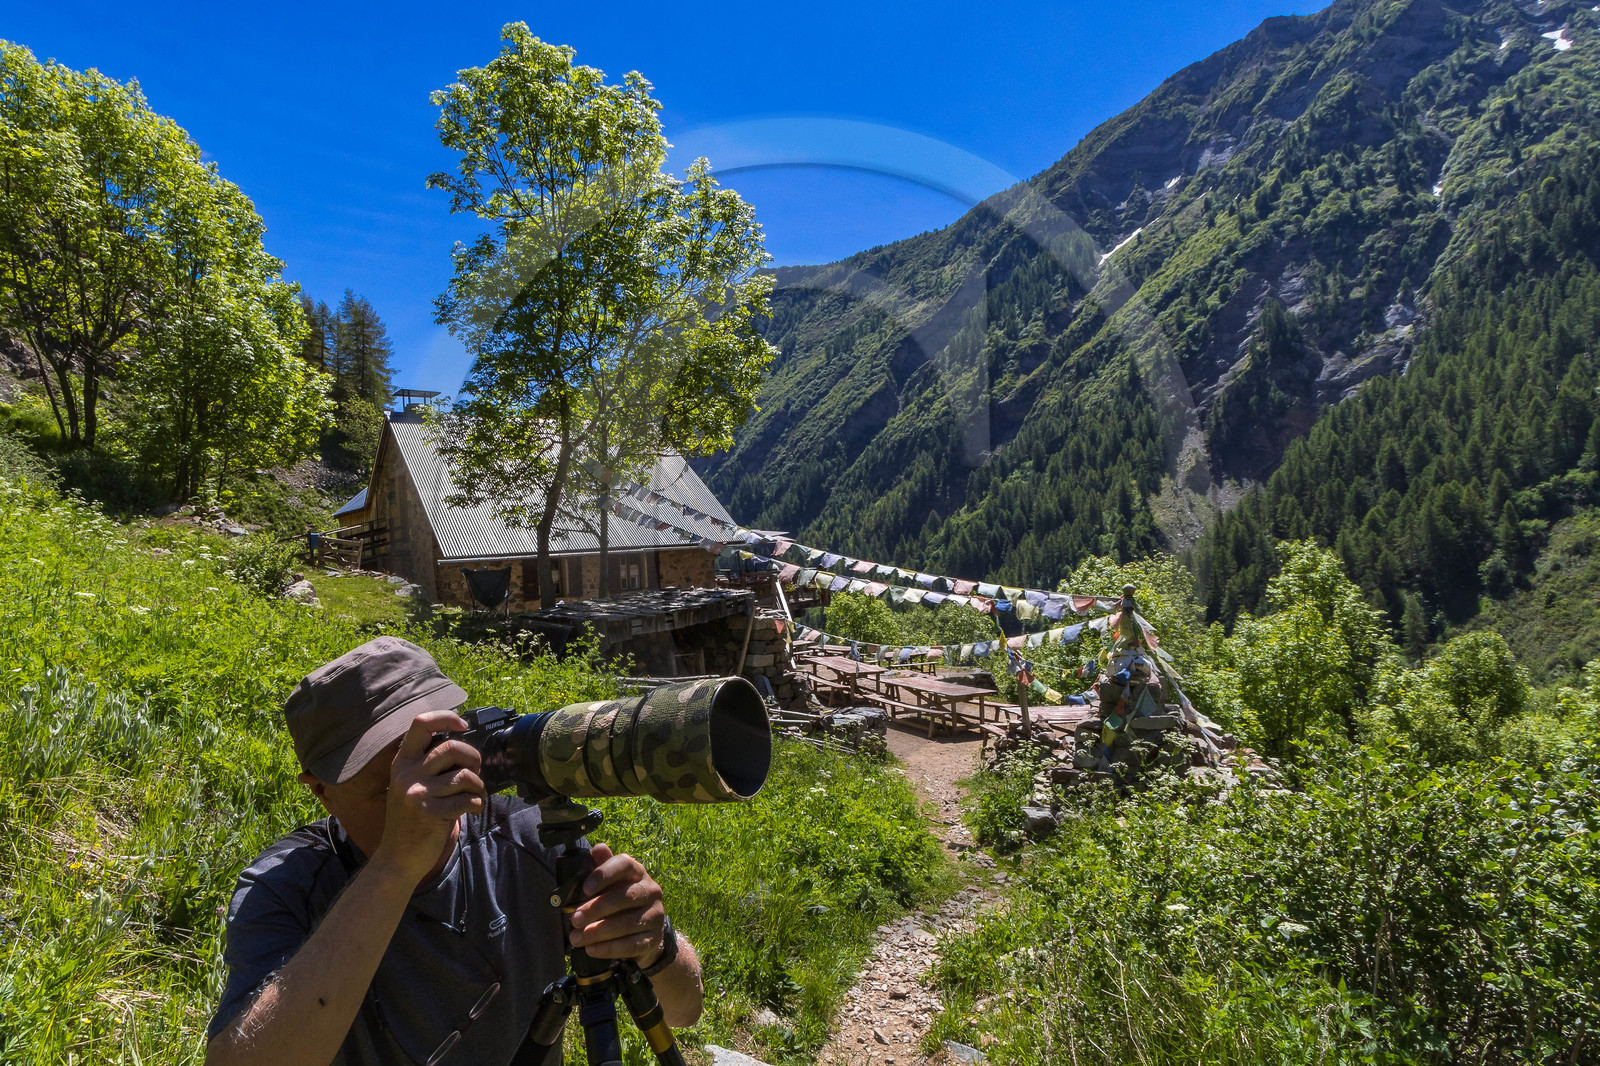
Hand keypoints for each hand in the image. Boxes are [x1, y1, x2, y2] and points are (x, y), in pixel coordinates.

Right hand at [373, 711, 484, 882]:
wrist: (397, 858)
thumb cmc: (412, 819)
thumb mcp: (410, 784)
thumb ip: (428, 764)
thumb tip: (463, 743)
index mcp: (402, 762)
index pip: (421, 723)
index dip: (446, 718)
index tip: (462, 725)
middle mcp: (407, 774)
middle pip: (452, 747)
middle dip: (473, 758)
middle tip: (474, 772)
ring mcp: (417, 794)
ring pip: (465, 776)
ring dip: (478, 786)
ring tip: (473, 795)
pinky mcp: (429, 814)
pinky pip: (468, 800)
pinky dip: (477, 804)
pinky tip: (472, 809)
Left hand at [568, 844, 667, 966]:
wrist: (642, 931)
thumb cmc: (618, 900)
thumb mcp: (608, 883)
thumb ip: (600, 867)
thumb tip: (597, 849)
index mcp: (637, 872)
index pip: (624, 864)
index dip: (604, 874)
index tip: (585, 888)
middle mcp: (651, 890)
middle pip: (626, 896)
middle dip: (597, 909)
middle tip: (574, 919)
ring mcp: (655, 915)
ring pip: (628, 923)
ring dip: (599, 932)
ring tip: (577, 938)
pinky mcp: (654, 938)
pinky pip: (632, 944)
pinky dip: (609, 948)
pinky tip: (592, 949)